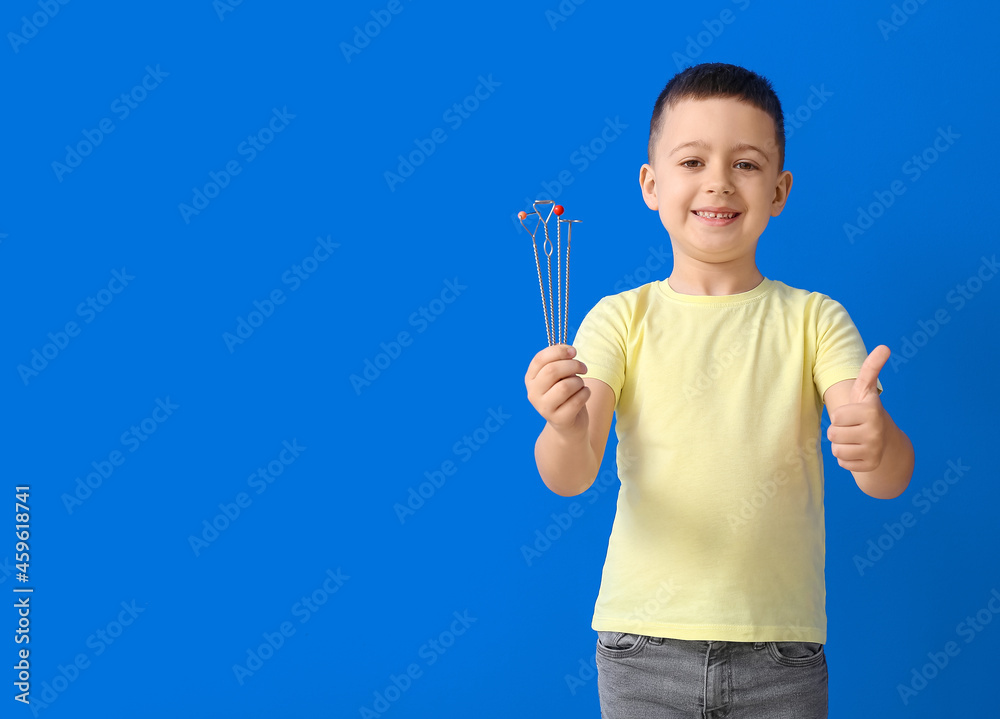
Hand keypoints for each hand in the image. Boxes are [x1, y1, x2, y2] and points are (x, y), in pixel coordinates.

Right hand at [524, 343, 589, 433]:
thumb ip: (560, 362)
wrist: (568, 424)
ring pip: (566, 386)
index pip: (540, 359)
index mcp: (531, 379)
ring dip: (579, 381)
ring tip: (580, 385)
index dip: (559, 351)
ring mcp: (544, 408)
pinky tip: (584, 394)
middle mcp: (533, 393)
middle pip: (552, 371)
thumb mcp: (559, 376)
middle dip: (573, 365)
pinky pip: (577, 400)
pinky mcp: (559, 419)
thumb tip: (569, 350)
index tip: (573, 351)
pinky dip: (585, 393)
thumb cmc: (565, 394)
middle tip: (583, 368)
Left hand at [827, 345, 889, 471]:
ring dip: (840, 444)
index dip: (840, 415)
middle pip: (833, 434)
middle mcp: (875, 432)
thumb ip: (871, 368)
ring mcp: (874, 450)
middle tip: (852, 427)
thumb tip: (884, 346)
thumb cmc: (866, 410)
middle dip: (838, 431)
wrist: (885, 438)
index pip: (836, 416)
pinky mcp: (870, 465)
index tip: (853, 414)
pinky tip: (858, 450)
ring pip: (836, 450)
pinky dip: (846, 458)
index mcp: (872, 411)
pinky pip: (843, 463)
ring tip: (854, 438)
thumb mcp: (865, 388)